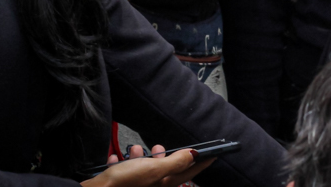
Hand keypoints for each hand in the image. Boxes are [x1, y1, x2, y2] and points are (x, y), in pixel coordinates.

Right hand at [81, 145, 212, 186]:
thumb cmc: (123, 182)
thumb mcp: (153, 169)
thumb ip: (175, 161)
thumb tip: (194, 154)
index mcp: (164, 184)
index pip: (189, 172)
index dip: (202, 162)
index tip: (213, 154)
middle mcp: (153, 186)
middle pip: (166, 168)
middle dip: (161, 155)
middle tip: (156, 148)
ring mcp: (138, 185)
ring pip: (145, 167)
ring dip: (139, 156)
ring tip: (133, 152)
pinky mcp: (122, 183)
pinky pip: (126, 170)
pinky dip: (122, 162)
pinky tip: (116, 159)